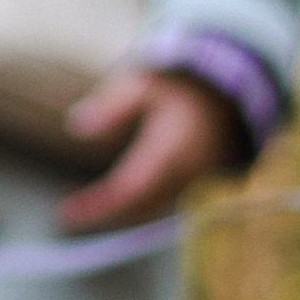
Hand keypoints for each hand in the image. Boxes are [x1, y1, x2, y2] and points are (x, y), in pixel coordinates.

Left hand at [55, 65, 244, 234]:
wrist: (231, 99)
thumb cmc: (182, 89)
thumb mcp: (145, 85)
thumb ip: (112, 105)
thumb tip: (75, 126)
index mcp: (168, 150)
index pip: (129, 188)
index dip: (99, 205)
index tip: (69, 211)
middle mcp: (183, 174)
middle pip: (139, 207)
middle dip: (105, 214)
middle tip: (71, 213)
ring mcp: (192, 184)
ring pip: (151, 209)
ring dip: (120, 213)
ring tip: (86, 209)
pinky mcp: (195, 187)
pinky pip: (163, 204)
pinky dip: (138, 207)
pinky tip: (118, 200)